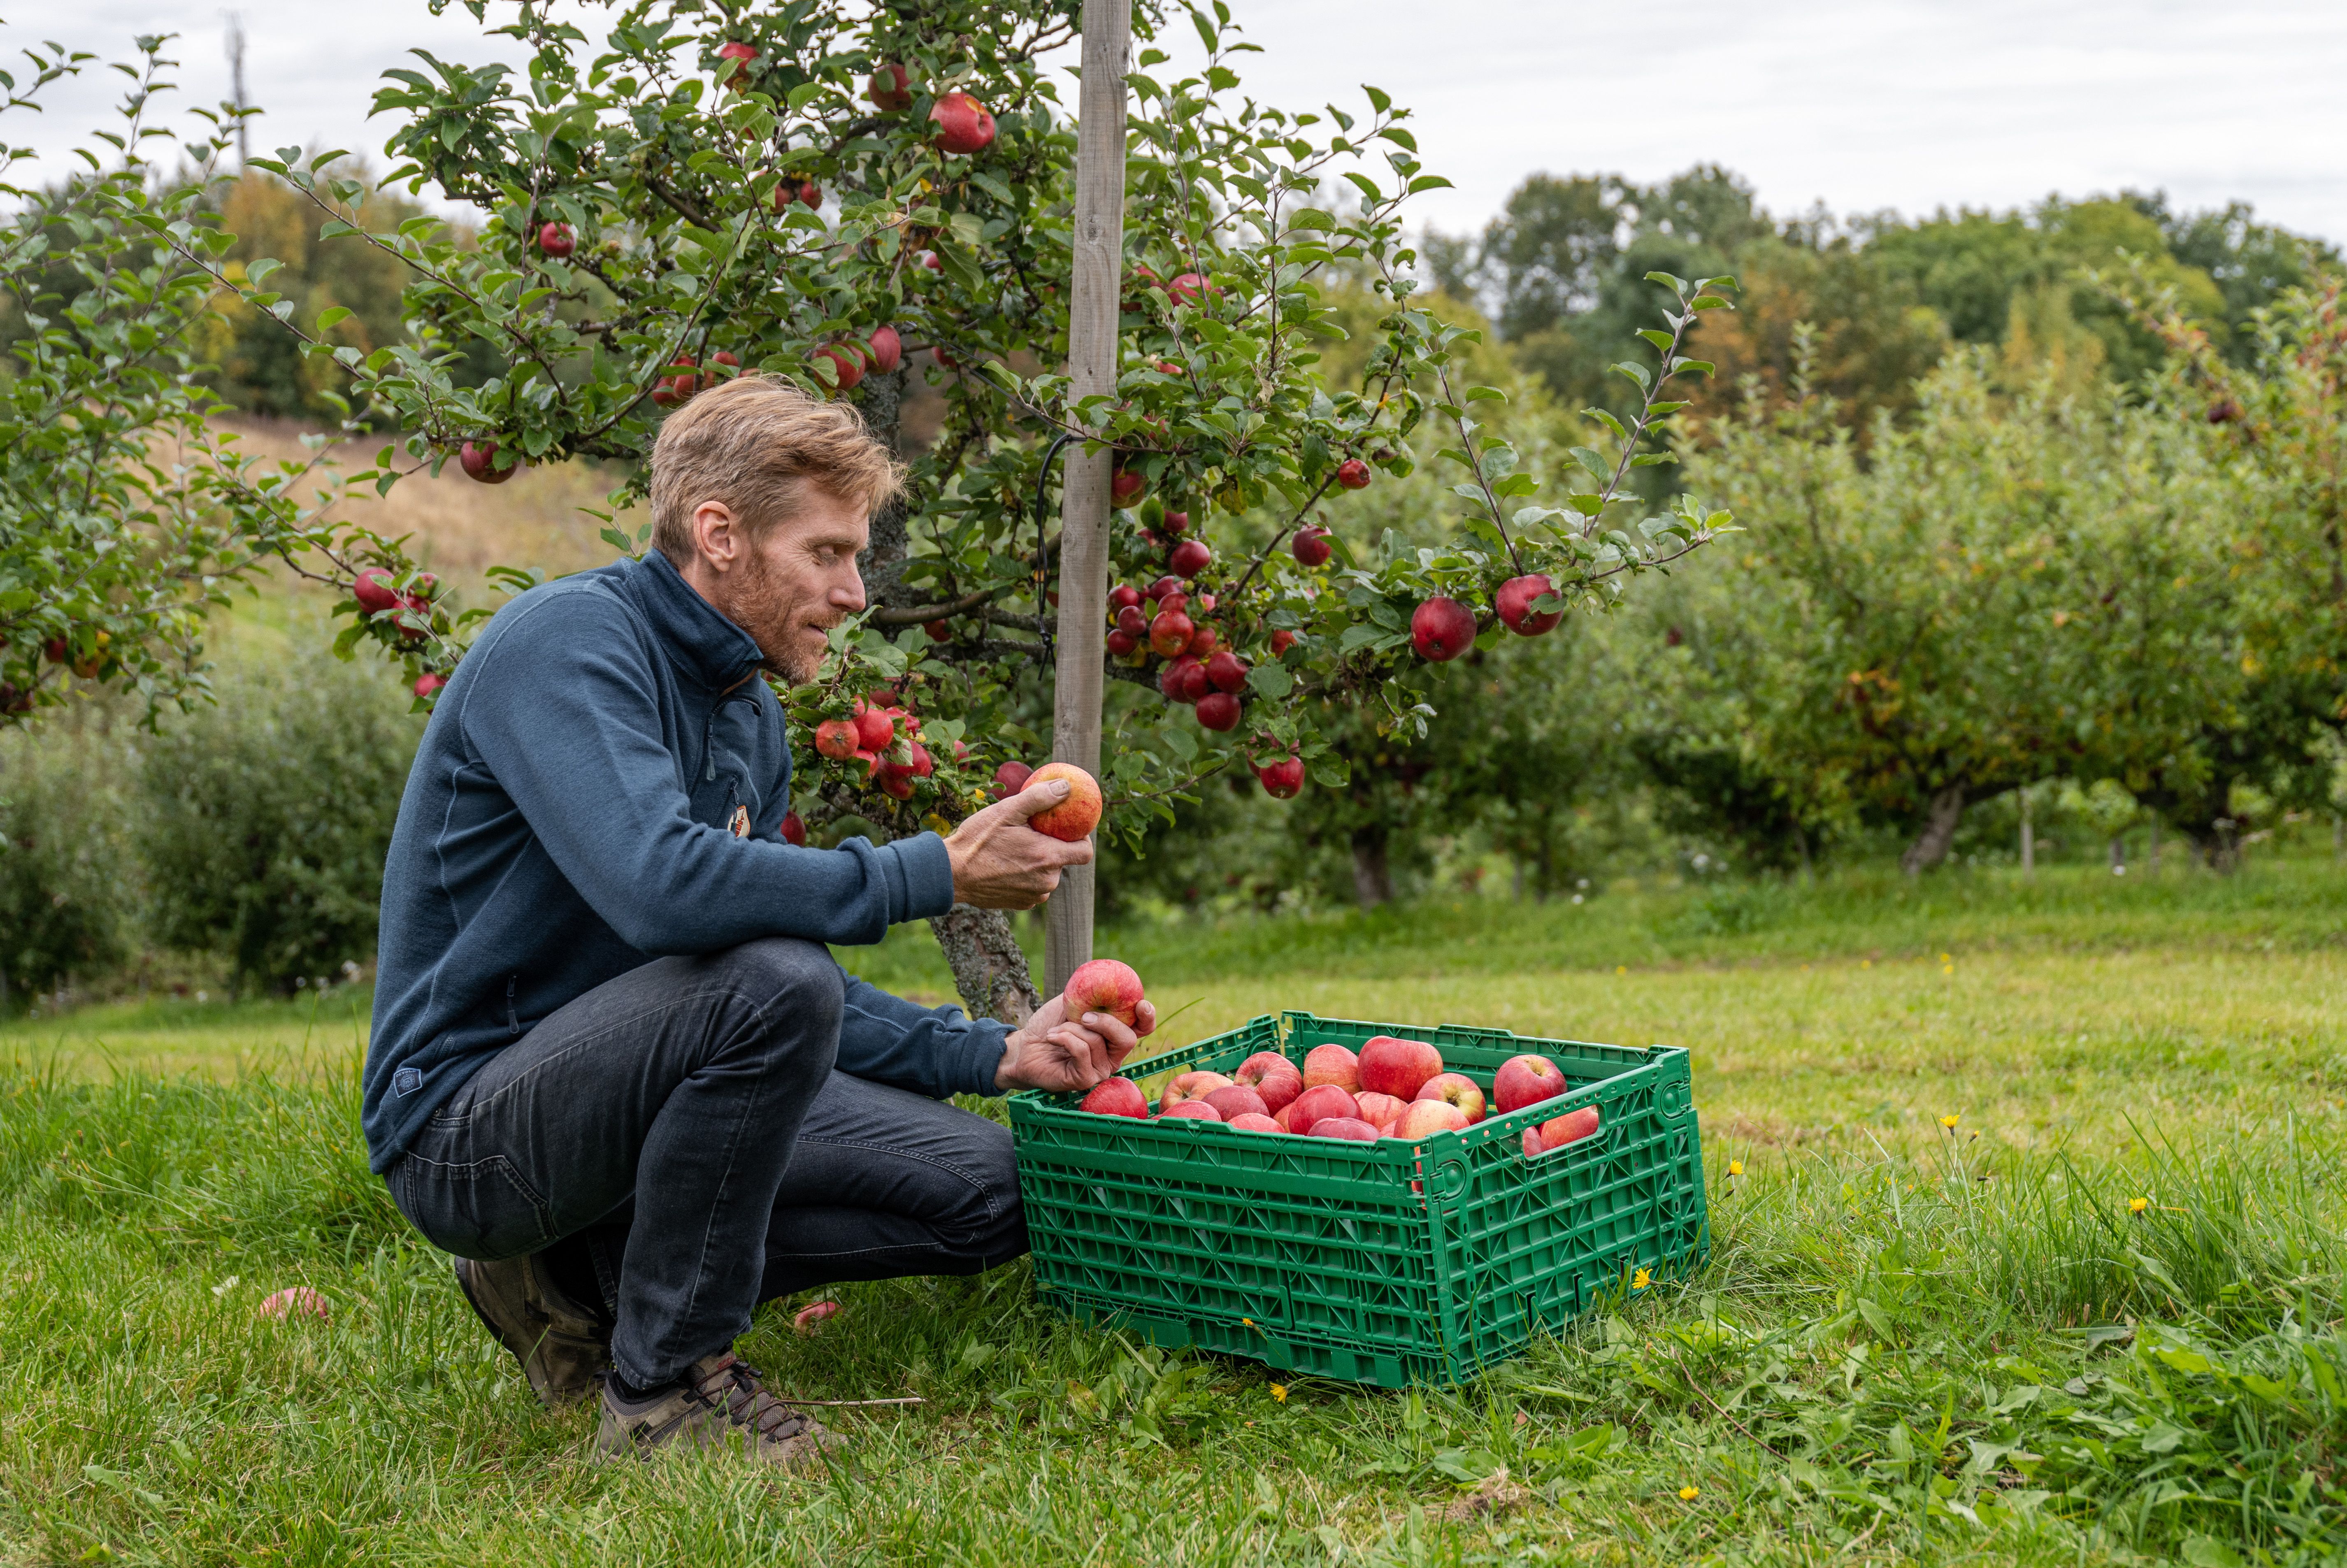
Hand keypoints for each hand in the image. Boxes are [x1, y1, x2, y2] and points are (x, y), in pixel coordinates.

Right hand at [943, 780, 1093, 909]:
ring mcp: (1034, 896)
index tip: (1066, 828)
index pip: (1085, 852)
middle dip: (1052, 846)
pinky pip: (1034, 886)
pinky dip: (1026, 875)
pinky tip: (1006, 866)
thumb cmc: (977, 840)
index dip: (1080, 838)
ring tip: (1013, 849)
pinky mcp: (1022, 904)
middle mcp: (1046, 882)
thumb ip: (1040, 798)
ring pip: (1048, 874)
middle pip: (1064, 861)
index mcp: (1048, 858)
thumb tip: (1066, 787)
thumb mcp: (1007, 811)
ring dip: (1038, 862)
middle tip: (1030, 834)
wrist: (950, 874)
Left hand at [994, 991, 1157, 1092]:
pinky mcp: (1084, 1079)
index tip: (1141, 1004)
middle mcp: (1112, 1055)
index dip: (1147, 1017)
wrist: (1023, 1046)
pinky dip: (1065, 1038)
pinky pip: (1082, 1052)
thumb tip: (1104, 978)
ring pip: (1098, 1042)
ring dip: (1072, 1029)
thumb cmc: (1048, 1025)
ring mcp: (1099, 1069)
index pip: (1142, 1029)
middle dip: (1106, 1022)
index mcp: (1113, 1034)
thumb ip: (1089, 992)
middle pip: (1127, 1038)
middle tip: (1084, 1015)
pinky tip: (1052, 1037)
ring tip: (1056, 1030)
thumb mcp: (1070, 1002)